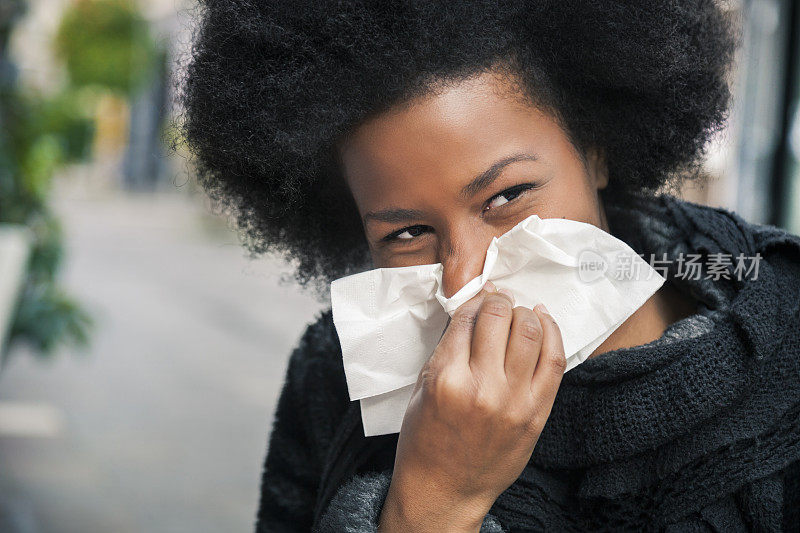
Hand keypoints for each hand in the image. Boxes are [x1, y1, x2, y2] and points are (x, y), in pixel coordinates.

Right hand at [378, 282, 566, 531]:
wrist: (445, 489)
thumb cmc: (425, 440)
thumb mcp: (423, 387)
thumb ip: (447, 349)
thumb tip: (472, 311)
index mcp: (445, 379)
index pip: (466, 318)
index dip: (474, 299)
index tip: (479, 295)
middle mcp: (482, 387)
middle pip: (499, 318)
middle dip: (498, 302)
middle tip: (498, 302)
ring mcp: (514, 401)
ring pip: (530, 332)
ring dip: (524, 314)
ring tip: (519, 313)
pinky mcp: (537, 413)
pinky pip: (554, 361)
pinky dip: (552, 333)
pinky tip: (543, 322)